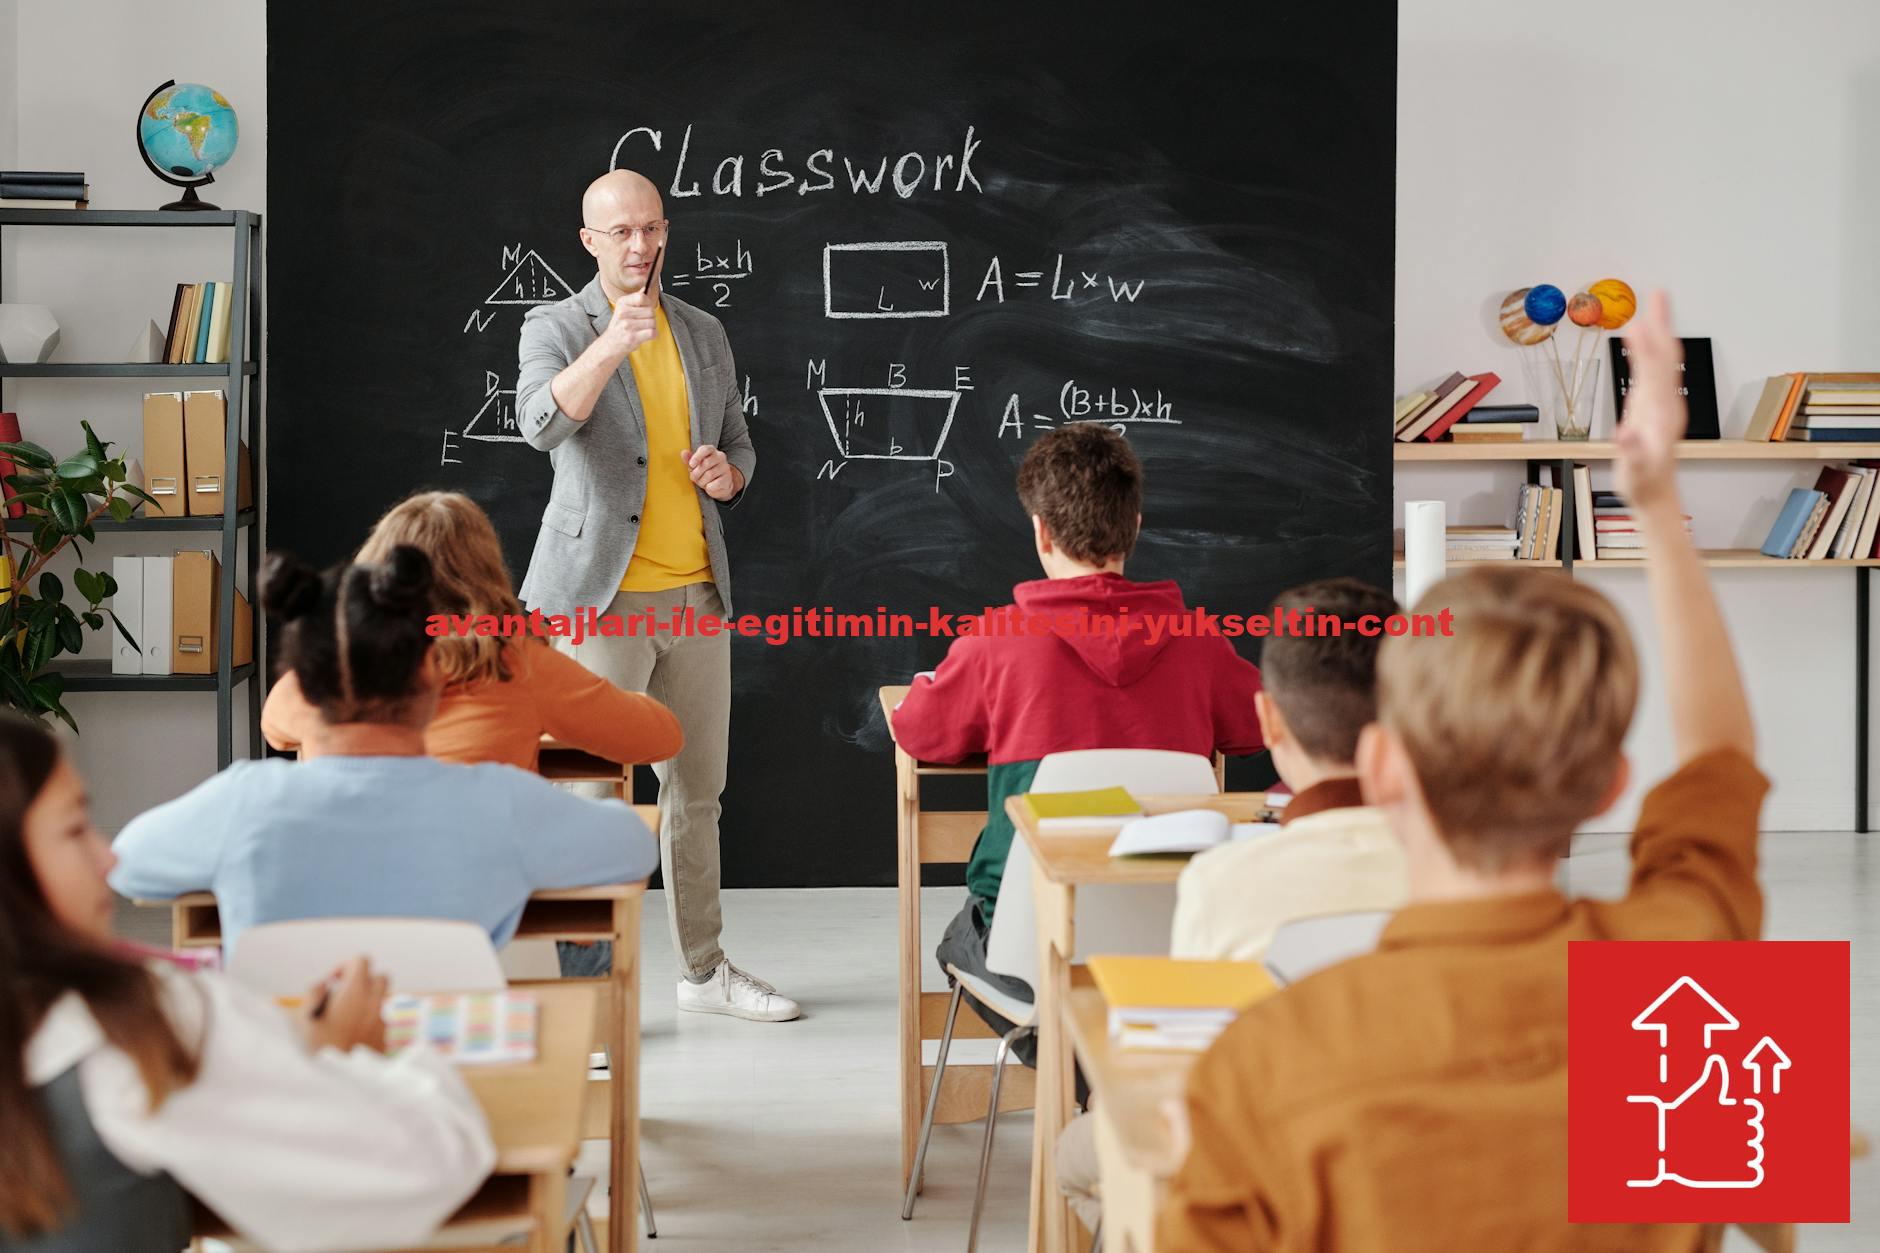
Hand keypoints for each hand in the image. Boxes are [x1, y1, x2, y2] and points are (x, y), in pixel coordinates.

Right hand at [299, 956, 388, 1054]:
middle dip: (362, 981)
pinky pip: (386, 1018)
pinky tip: (355, 1033)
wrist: (341, 1082)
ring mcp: (385, 1018)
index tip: (333, 982)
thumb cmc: (319, 1050)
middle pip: (379, 976)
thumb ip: (312, 995)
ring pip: (385, 998)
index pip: (361, 960)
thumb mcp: (304, 1020)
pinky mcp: (388, 1036)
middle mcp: (376, 1001)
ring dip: (369, 1000)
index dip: (345, 966)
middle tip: (342, 997)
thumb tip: (324, 983)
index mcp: (356, 991)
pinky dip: (374, 1018)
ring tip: (348, 1015)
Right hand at [604, 287, 658, 356]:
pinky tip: (645, 335)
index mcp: (622, 303)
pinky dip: (653, 335)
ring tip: (642, 330)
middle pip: (650, 311)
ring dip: (652, 327)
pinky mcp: (632, 337)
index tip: (645, 308)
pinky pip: (652, 332)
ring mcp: (627, 325)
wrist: (610, 344)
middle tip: (643, 323)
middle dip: (651, 318)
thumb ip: (635, 299)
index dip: (648, 303)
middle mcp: (623, 313)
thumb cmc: (619, 327)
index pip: (642, 297)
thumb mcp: (623, 309)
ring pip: (653, 322)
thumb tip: (646, 288)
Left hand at [684, 445, 742, 500]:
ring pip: (709, 475)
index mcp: (711, 450)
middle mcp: (720, 457)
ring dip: (701, 481)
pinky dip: (708, 487)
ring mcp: (725, 467)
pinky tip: (709, 486)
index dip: (697, 457)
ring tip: (702, 482)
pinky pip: (714, 484)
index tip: (691, 465)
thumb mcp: (695, 465)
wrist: (720, 484)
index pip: (705, 449)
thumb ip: (689, 459)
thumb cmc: (705, 472)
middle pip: (705, 463)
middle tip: (694, 478)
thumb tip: (684, 453)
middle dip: (696, 473)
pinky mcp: (727, 479)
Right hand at [1613, 290, 1686, 513]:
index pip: (1653, 371)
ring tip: (1653, 306)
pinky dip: (1650, 349)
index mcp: (1661, 413)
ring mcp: (1663, 402)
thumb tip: (1627, 432)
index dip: (1645, 347)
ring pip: (1663, 359)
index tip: (1636, 323)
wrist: (1656, 496)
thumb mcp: (1636, 472)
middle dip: (1662, 323)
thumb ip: (1633, 451)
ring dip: (1660, 331)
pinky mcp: (1655, 406)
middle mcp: (1666, 402)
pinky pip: (1655, 370)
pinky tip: (1644, 341)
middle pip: (1665, 355)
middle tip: (1659, 292)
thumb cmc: (1643, 484)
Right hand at [1625, 1053, 1764, 1187]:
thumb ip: (1715, 1079)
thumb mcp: (1699, 1094)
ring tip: (1726, 1151)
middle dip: (1742, 1134)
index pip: (1753, 1112)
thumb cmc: (1682, 1116)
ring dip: (1745, 1152)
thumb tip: (1717, 1059)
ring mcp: (1738, 1152)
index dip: (1743, 1115)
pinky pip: (1753, 1172)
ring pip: (1754, 1153)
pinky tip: (1733, 1165)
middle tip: (1722, 1135)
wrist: (1666, 1143)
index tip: (1728, 1117)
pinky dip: (1748, 1171)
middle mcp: (1740, 1131)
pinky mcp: (1736, 1172)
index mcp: (1735, 1112)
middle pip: (1754, 1133)